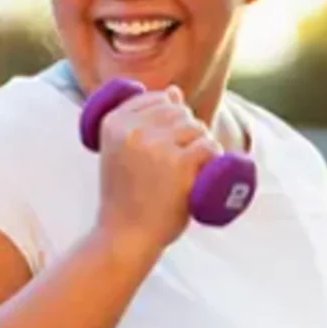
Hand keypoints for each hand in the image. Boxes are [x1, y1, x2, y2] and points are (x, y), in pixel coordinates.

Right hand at [95, 85, 220, 253]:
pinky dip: (213, 159)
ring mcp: (156, 145)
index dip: (169, 119)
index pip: (157, 99)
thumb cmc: (126, 195)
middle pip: (180, 112)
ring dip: (201, 146)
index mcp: (113, 122)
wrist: (124, 235)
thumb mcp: (121, 151)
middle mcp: (132, 129)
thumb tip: (175, 92)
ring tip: (189, 171)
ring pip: (197, 127)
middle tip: (178, 163)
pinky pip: (209, 146)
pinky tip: (202, 174)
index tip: (164, 146)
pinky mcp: (179, 163)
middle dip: (187, 133)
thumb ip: (141, 120)